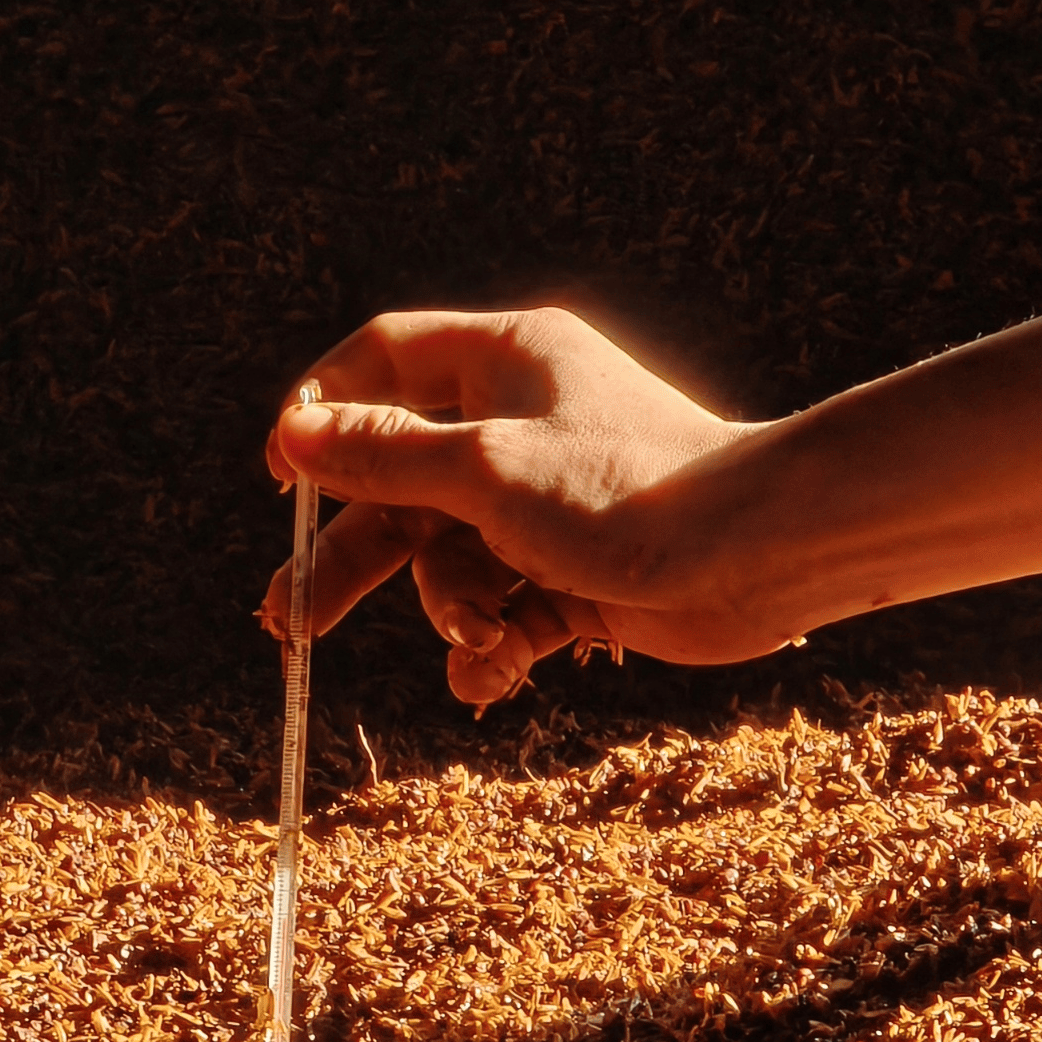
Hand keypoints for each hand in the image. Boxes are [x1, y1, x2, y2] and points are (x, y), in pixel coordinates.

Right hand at [254, 308, 782, 709]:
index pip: (382, 363)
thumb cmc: (628, 490)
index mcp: (501, 363)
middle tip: (288, 621)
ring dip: (450, 610)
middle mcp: (519, 424)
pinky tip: (494, 678)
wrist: (761, 557)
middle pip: (399, 485)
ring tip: (477, 640)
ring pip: (450, 561)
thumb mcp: (483, 471)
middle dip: (352, 559)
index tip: (281, 476)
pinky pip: (503, 610)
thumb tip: (294, 432)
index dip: (322, 414)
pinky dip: (493, 647)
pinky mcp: (575, 574)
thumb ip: (383, 458)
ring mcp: (547, 504)